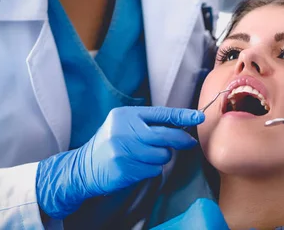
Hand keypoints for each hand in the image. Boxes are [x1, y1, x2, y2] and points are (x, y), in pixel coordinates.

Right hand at [36, 106, 204, 218]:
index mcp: (126, 115)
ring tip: (146, 156)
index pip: (161, 114)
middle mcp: (124, 131)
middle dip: (181, 139)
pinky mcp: (125, 169)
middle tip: (189, 142)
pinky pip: (153, 170)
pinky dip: (151, 169)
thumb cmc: (110, 143)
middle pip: (166, 135)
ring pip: (162, 155)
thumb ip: (147, 122)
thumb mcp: (123, 124)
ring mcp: (124, 151)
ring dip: (161, 157)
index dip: (183, 116)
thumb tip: (180, 124)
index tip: (199, 116)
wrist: (83, 167)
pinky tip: (137, 166)